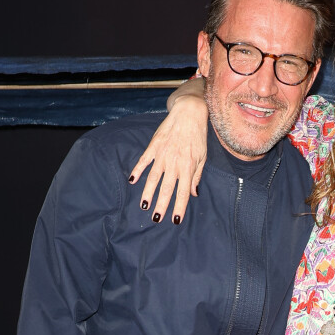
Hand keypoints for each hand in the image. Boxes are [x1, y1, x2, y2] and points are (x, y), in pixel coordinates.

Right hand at [128, 79, 207, 223]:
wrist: (189, 113)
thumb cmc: (198, 136)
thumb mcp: (202, 157)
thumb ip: (196, 176)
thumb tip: (193, 194)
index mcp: (188, 167)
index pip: (183, 192)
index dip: (179, 207)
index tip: (175, 220)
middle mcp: (174, 163)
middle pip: (166, 189)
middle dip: (161, 206)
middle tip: (156, 219)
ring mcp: (162, 155)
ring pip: (153, 178)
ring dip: (148, 193)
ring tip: (144, 206)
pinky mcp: (153, 146)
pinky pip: (144, 161)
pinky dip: (137, 171)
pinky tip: (132, 180)